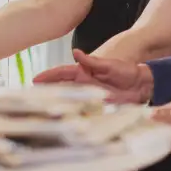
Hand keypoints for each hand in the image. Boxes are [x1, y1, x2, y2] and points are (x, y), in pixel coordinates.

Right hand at [33, 49, 153, 103]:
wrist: (140, 85)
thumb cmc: (126, 71)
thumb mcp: (109, 64)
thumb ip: (92, 61)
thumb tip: (75, 52)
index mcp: (83, 72)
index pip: (61, 73)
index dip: (48, 76)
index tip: (34, 80)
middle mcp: (83, 84)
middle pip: (60, 87)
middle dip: (46, 90)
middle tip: (30, 96)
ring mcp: (88, 95)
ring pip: (67, 99)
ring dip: (56, 103)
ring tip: (40, 108)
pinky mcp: (95, 106)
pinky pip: (80, 110)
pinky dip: (71, 113)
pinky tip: (62, 119)